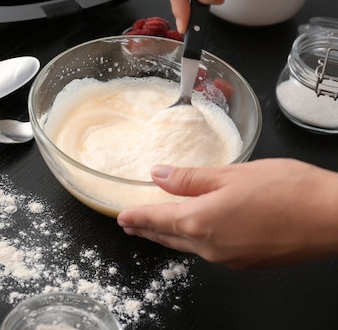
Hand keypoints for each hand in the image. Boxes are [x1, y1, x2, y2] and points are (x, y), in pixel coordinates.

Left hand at [117, 159, 337, 268]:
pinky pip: (211, 252)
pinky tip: (200, 232)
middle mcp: (210, 246)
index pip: (156, 221)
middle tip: (131, 226)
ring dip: (170, 237)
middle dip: (148, 231)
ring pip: (189, 247)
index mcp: (200, 221)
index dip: (136, 219)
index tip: (121, 218)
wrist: (333, 218)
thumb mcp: (230, 174)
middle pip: (169, 238)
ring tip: (158, 229)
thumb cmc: (287, 190)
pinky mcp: (247, 263)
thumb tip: (158, 175)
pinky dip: (196, 241)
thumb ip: (190, 178)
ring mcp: (229, 259)